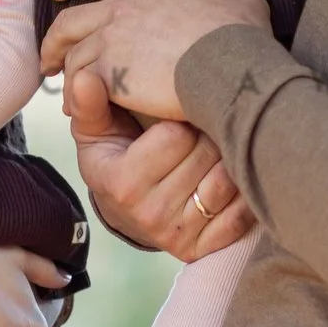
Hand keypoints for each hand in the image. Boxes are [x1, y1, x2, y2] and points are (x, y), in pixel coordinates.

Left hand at [40, 0, 271, 122]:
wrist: (231, 70)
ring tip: (64, 89)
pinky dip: (76, 97)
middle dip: (53, 37)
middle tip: (50, 53)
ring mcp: (111, 40)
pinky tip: (79, 109)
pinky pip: (80, 84)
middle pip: (69, 19)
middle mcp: (121, 8)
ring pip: (72, 54)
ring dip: (65, 71)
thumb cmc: (239, 37)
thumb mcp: (245, 1)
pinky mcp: (109, 73)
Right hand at [62, 67, 254, 261]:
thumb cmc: (114, 157)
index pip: (175, 136)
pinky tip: (229, 177)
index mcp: (123, 182)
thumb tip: (85, 77)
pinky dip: (242, 193)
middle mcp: (150, 214)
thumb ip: (90, 103)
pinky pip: (241, 214)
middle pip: (206, 154)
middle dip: (206, 134)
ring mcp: (178, 234)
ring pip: (228, 180)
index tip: (174, 118)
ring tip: (213, 150)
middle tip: (199, 130)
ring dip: (227, 159)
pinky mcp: (202, 248)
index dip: (179, 118)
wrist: (123, 211)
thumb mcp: (95, 130)